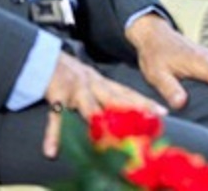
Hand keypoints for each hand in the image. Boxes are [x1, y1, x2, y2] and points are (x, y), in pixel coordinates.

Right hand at [41, 51, 163, 158]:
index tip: (163, 113)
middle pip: (117, 98)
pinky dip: (54, 133)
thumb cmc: (70, 76)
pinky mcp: (57, 94)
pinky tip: (52, 150)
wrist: (44, 57)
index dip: (146, 103)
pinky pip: (55, 117)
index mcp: (104, 84)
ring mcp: (76, 89)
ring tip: (109, 136)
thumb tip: (125, 117)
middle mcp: (94, 85)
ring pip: (90, 106)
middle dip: (134, 109)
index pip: (129, 94)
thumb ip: (107, 98)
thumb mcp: (93, 84)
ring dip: (99, 120)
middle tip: (150, 119)